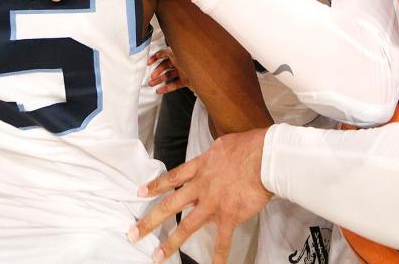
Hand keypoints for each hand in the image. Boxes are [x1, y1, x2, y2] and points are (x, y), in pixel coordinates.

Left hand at [129, 129, 271, 263]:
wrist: (264, 156)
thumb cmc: (248, 146)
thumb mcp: (222, 145)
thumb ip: (213, 155)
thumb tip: (215, 153)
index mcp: (200, 168)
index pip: (172, 178)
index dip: (155, 186)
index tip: (140, 193)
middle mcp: (201, 187)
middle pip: (170, 205)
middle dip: (150, 220)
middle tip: (133, 233)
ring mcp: (213, 203)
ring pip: (187, 226)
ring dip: (171, 243)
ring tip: (157, 256)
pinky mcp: (228, 215)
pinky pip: (222, 240)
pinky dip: (218, 255)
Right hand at [147, 47, 189, 93]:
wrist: (206, 74)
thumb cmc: (193, 61)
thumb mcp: (176, 54)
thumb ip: (166, 52)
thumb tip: (159, 53)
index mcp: (179, 53)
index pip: (165, 53)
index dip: (156, 57)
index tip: (149, 62)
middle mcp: (181, 61)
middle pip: (166, 66)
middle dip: (157, 71)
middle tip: (151, 76)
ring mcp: (184, 71)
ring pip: (169, 75)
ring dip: (159, 80)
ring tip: (151, 84)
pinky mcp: (186, 80)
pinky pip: (174, 84)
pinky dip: (166, 88)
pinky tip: (159, 90)